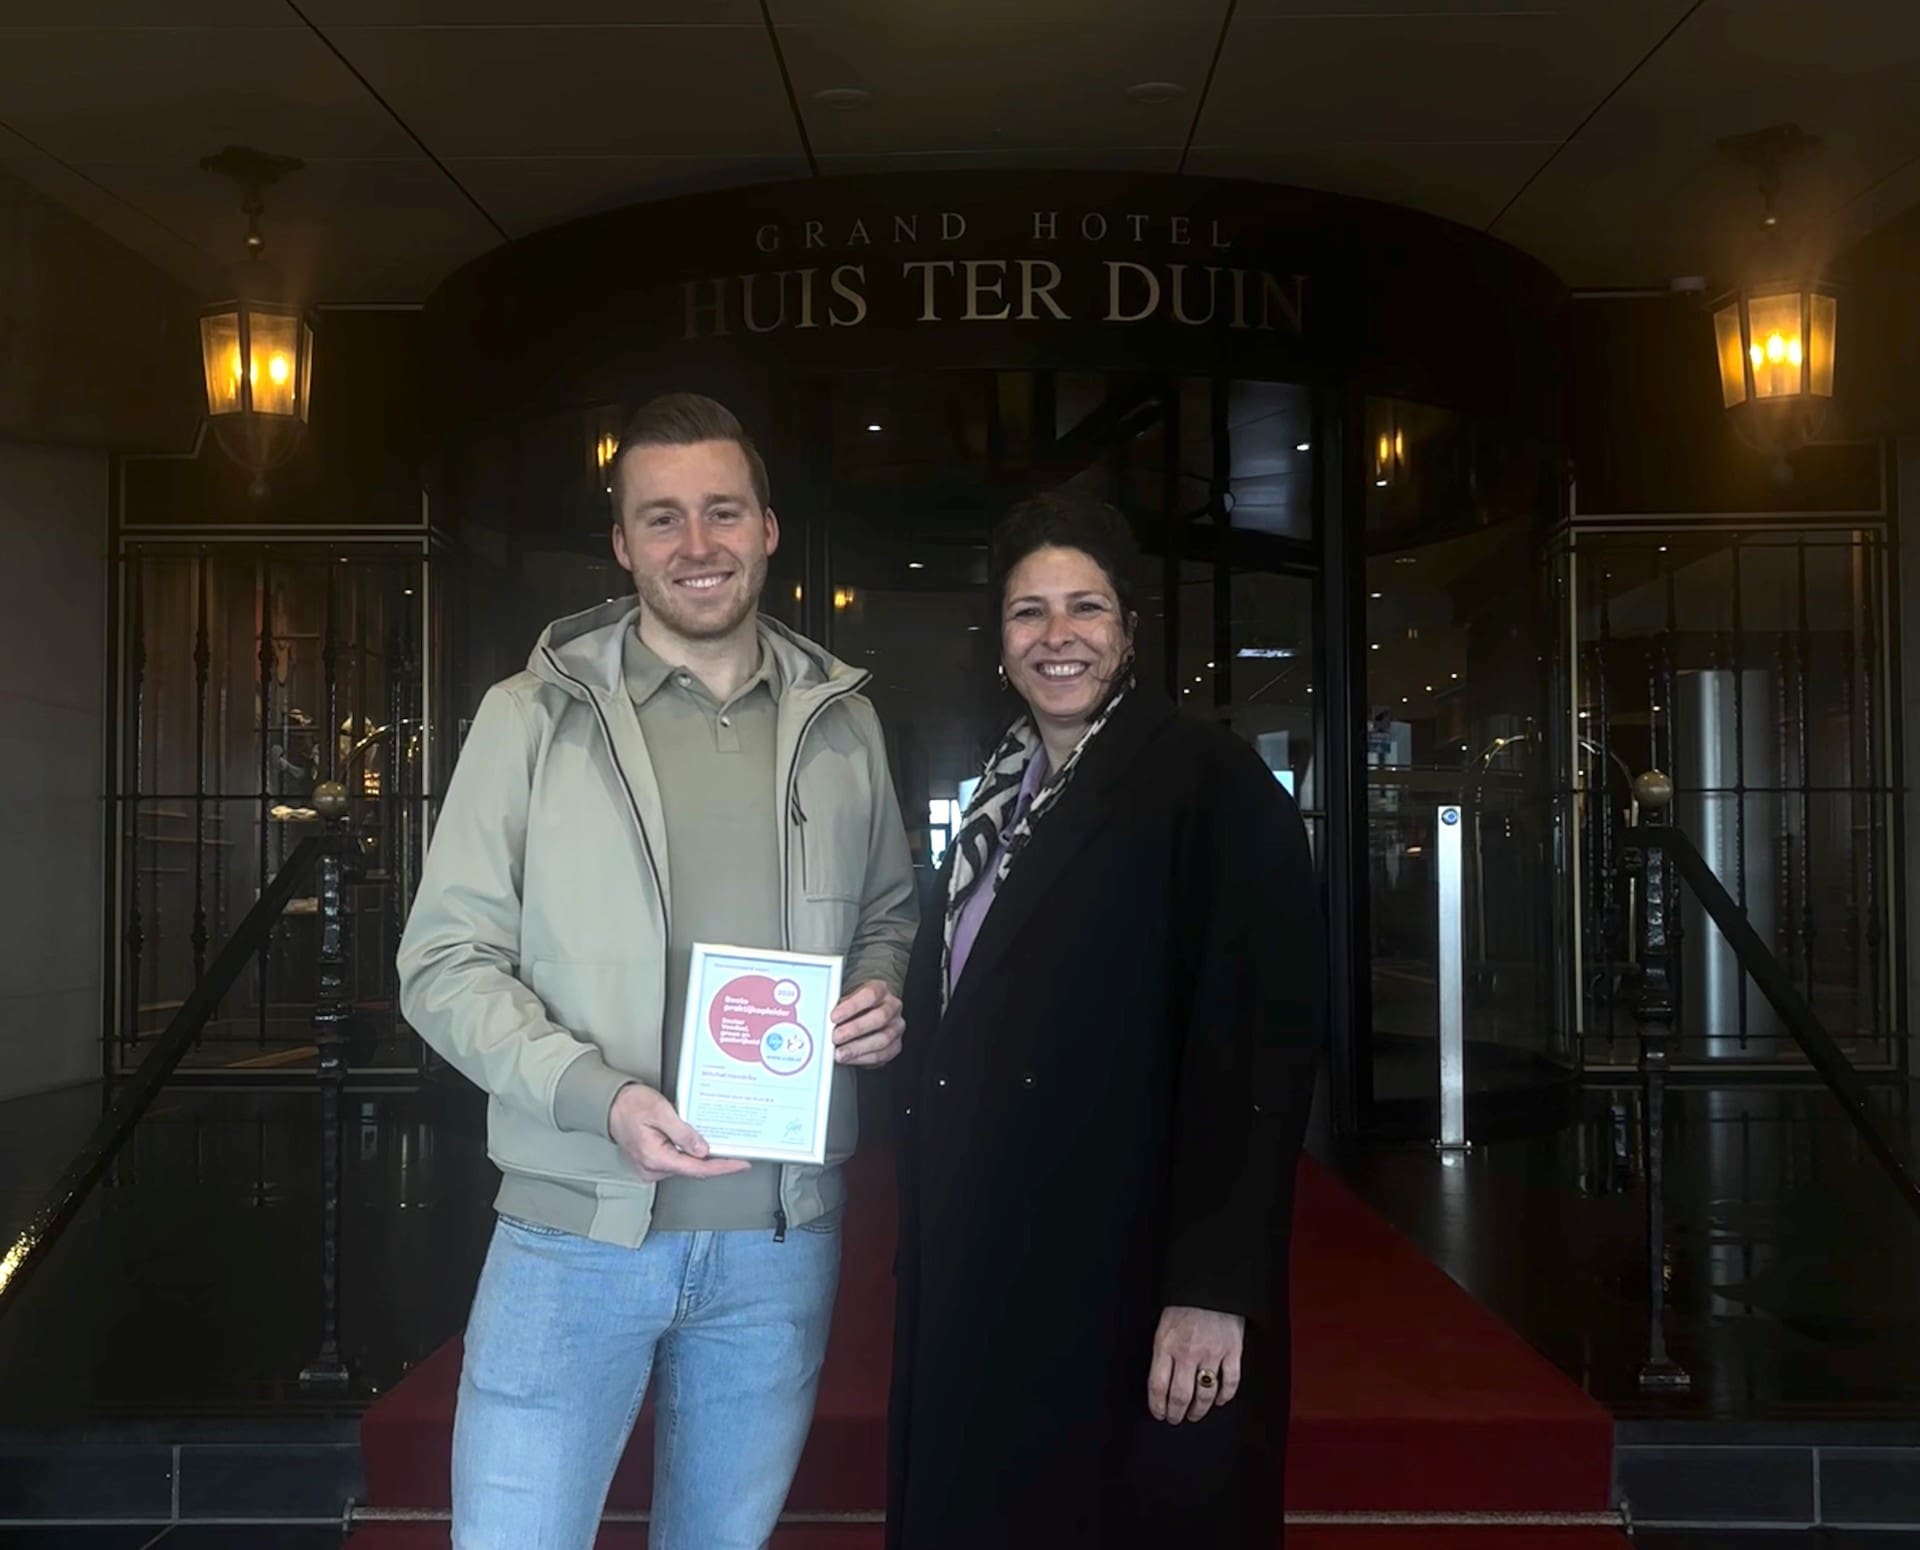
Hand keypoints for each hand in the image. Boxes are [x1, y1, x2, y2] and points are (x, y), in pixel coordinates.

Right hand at [608, 1083, 750, 1182]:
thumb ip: (683, 1133)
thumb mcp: (661, 1111)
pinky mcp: (652, 1163)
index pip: (696, 1169)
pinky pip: (676, 1161)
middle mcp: (652, 1168)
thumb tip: (702, 1150)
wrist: (610, 1104)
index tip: (740, 1164)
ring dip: (700, 1155)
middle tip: (733, 1149)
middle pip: (693, 1169)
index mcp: (655, 1158)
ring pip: (685, 1165)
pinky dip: (689, 1153)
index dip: (721, 1167)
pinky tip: (696, 1144)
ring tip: (711, 1140)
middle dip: (714, 1159)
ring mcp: (651, 1167)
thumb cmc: (631, 1104)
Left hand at [831, 980, 904, 1066]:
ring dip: (858, 1047)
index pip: (870, 994)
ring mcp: (896, 1026)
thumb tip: (823, 1021)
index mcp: (880, 989)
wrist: (869, 1013)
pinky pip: (883, 1054)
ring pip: (883, 1038)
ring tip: (840, 1052)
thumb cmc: (855, 1007)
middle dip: (855, 1029)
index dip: (852, 1006)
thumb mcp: (846, 1000)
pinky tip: (850, 1058)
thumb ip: (838, 1008)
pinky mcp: (896, 1045)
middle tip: (836, 1037)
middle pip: (880, 1017)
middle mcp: (892, 1006)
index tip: (834, 1017)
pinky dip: (863, 1058)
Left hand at [1147, 1306, 1243, 1424]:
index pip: (1158, 1386)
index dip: (1157, 1405)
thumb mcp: (1163, 1326)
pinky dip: (1226, 1396)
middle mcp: (1188, 1353)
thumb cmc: (1184, 1305)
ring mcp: (1212, 1353)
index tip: (1159, 1414)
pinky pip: (1231, 1382)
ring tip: (1195, 1415)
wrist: (1210, 1283)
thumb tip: (1161, 1383)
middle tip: (1176, 1419)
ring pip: (1205, 1394)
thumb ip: (1163, 1353)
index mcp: (1166, 1345)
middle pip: (1180, 1396)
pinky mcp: (1232, 1351)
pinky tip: (1220, 1401)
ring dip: (1199, 1410)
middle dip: (1176, 1413)